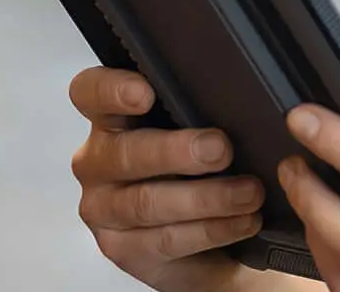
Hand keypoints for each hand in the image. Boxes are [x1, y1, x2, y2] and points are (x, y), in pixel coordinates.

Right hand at [67, 66, 266, 290]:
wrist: (208, 241)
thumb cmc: (200, 171)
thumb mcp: (197, 132)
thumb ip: (197, 110)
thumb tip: (233, 95)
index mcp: (110, 119)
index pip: (90, 93)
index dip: (112, 90)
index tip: (145, 93)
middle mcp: (98, 161)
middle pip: (125, 152)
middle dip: (176, 151)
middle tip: (220, 149)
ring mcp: (102, 208)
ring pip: (147, 202)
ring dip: (206, 197)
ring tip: (248, 193)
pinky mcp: (120, 248)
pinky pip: (165, 239)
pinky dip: (211, 230)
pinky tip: (242, 220)